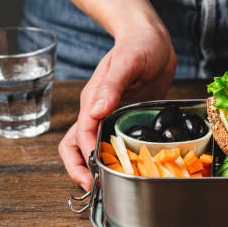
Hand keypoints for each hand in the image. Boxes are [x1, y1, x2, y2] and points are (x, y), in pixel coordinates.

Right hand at [58, 25, 176, 189]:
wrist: (152, 39)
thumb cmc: (139, 45)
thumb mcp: (127, 61)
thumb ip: (111, 86)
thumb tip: (96, 111)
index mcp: (93, 99)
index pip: (81, 135)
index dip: (85, 157)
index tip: (95, 174)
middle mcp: (98, 110)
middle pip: (76, 145)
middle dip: (80, 169)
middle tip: (95, 187)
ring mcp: (111, 116)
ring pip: (92, 147)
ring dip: (96, 166)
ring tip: (109, 183)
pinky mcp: (126, 119)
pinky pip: (115, 142)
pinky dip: (116, 157)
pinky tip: (130, 167)